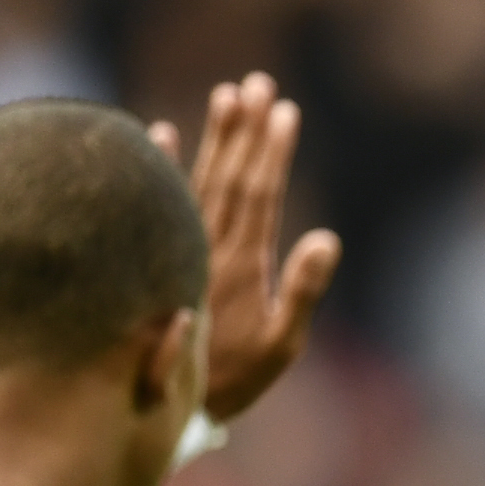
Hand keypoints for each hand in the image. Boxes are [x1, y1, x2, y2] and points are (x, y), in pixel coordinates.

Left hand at [148, 72, 340, 421]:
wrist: (160, 403)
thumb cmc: (232, 380)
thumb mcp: (281, 346)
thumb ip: (302, 291)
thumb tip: (327, 237)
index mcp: (242, 263)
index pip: (260, 193)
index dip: (272, 150)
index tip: (284, 109)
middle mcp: (208, 245)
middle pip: (229, 175)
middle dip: (245, 128)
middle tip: (257, 82)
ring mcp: (181, 248)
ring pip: (197, 179)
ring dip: (213, 136)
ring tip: (225, 95)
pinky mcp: (159, 256)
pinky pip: (160, 202)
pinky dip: (160, 167)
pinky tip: (157, 134)